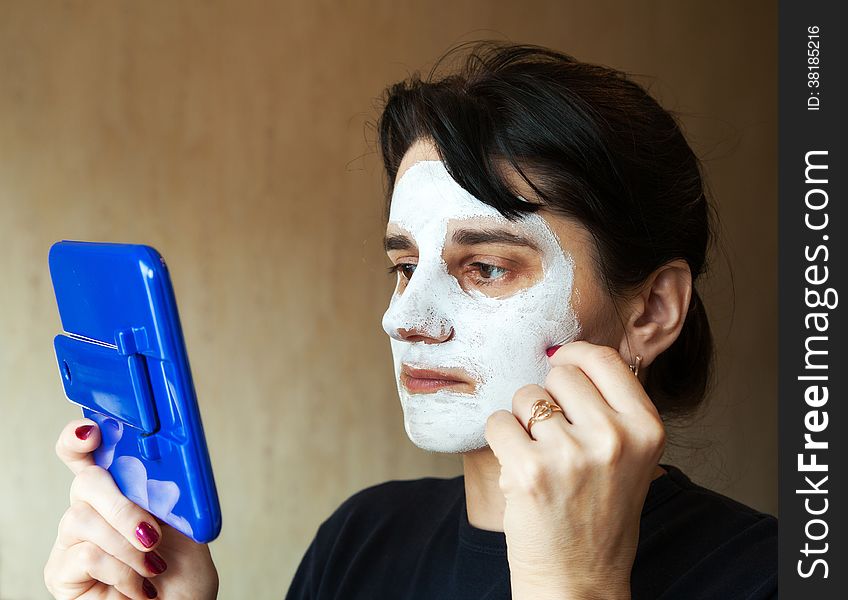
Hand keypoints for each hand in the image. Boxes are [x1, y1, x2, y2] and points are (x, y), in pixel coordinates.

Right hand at [44, 419, 218, 599]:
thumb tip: (164, 467)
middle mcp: (92, 510)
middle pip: (85, 481)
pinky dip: (120, 570)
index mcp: (123, 491)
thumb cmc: (183, 575)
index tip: (92, 432)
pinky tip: (139, 586)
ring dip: (127, 544)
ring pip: (82, 518)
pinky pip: (84, 554)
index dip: (80, 438)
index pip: (89, 455)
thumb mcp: (188, 527)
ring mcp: (73, 541)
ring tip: (153, 566)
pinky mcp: (60, 572)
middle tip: (152, 532)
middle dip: (121, 504)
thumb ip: (170, 495)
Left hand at [485, 341, 665, 599]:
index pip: (601, 358)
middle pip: (559, 374)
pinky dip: (500, 441)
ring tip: (542, 460)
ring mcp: (571, 454)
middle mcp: (614, 437)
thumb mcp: (630, 456)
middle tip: (555, 439)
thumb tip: (565, 353)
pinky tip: (519, 469)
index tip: (560, 365)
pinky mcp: (529, 471)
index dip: (573, 355)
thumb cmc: (599, 513)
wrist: (579, 580)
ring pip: (525, 397)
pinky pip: (498, 422)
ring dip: (523, 422)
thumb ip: (609, 406)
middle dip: (548, 398)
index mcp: (646, 428)